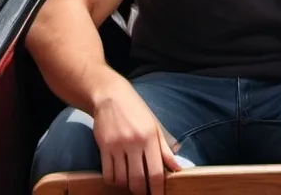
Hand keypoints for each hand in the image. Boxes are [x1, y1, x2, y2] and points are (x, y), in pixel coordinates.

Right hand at [91, 74, 180, 193]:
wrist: (111, 95)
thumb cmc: (136, 110)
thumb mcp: (154, 126)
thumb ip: (164, 149)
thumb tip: (177, 168)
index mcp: (150, 137)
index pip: (155, 172)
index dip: (157, 190)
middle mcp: (134, 142)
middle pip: (137, 180)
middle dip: (141, 192)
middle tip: (144, 192)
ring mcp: (117, 145)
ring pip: (122, 180)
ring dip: (127, 186)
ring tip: (131, 183)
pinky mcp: (104, 146)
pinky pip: (108, 174)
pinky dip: (114, 181)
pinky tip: (119, 177)